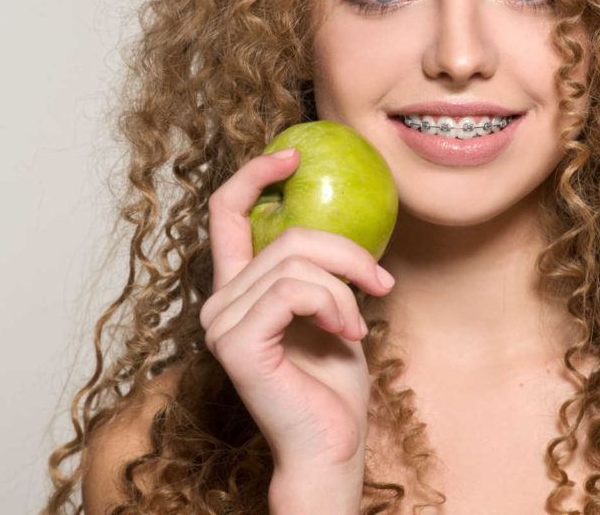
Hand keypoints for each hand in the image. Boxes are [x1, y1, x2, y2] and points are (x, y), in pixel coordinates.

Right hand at [200, 148, 395, 471]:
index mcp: (238, 290)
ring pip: (292, 261)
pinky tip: (347, 331)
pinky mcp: (236, 343)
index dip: (253, 175)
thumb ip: (321, 269)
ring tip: (359, 320)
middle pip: (283, 235)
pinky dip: (331, 303)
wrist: (332, 445)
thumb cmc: (334, 383)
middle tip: (380, 283)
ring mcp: (222, 323)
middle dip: (344, 252)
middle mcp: (219, 303)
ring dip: (342, 285)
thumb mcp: (333, 308)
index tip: (293, 155)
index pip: (225, 214)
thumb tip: (345, 222)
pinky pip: (291, 290)